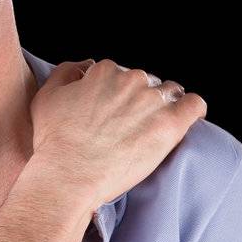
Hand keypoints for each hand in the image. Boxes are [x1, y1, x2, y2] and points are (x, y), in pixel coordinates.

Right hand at [29, 57, 206, 213]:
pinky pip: (195, 105)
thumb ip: (66, 72)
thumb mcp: (46, 97)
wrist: (69, 176)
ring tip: (153, 129)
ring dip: (164, 106)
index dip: (116, 94)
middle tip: (129, 128)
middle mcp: (131, 80)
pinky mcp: (170, 124)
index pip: (119, 74)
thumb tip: (85, 66)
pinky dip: (192, 110)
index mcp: (104, 72)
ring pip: (170, 93)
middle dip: (140, 101)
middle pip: (145, 82)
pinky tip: (185, 121)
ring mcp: (153, 102)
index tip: (113, 114)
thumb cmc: (54, 142)